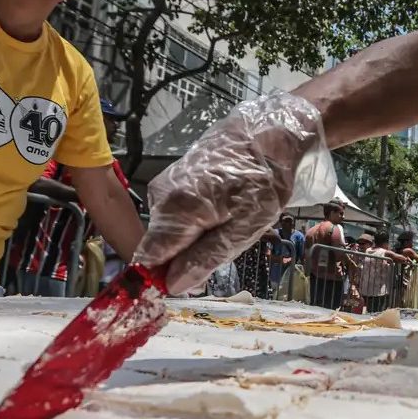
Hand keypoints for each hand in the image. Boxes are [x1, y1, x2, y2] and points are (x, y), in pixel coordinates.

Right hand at [133, 94, 335, 293]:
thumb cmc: (263, 181)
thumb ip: (205, 258)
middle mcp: (161, 195)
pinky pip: (176, 212)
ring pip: (169, 229)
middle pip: (160, 245)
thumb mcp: (245, 227)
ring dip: (193, 237)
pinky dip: (195, 219)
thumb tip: (174, 285)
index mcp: (176, 210)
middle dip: (185, 257)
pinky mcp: (173, 177)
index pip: (148, 258)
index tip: (187, 283)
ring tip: (227, 222)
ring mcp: (165, 183)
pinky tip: (221, 208)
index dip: (163, 277)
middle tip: (223, 244)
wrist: (268, 133)